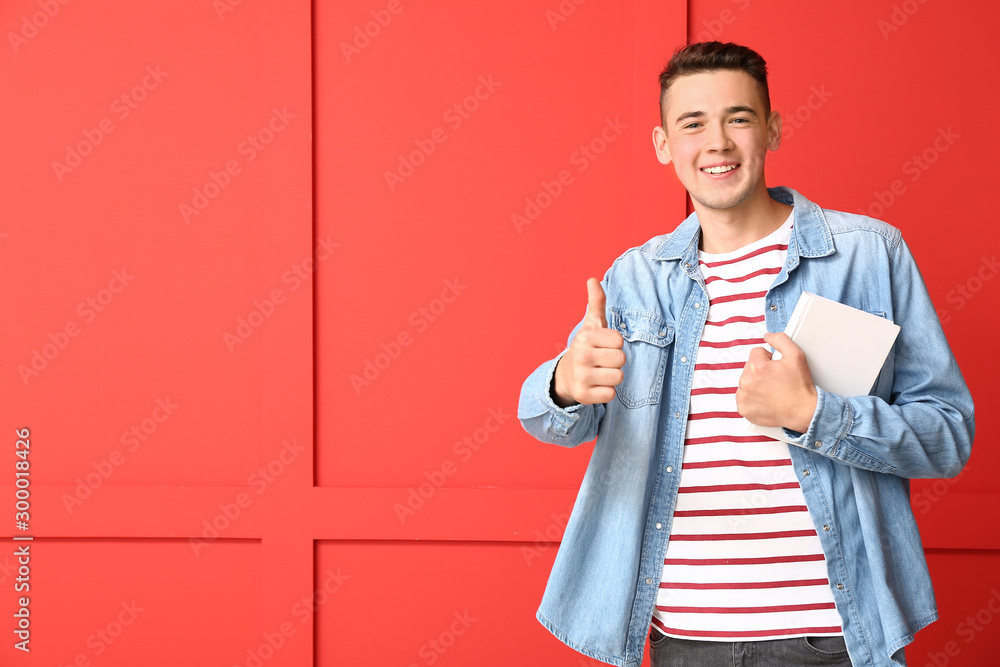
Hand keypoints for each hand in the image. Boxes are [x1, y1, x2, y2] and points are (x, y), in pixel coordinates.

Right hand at [552, 278, 625, 406]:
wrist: (565, 375)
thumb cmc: (586, 348)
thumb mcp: (591, 325)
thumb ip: (596, 302)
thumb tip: (592, 279)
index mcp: (586, 337)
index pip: (620, 342)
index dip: (615, 345)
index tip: (604, 346)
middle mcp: (581, 356)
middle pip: (621, 359)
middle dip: (615, 362)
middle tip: (603, 362)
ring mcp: (581, 376)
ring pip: (618, 377)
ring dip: (612, 377)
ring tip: (600, 373)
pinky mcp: (583, 395)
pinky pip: (610, 394)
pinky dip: (606, 392)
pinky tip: (596, 386)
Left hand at [735, 332, 817, 431]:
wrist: (803, 412)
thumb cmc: (800, 387)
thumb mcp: (796, 356)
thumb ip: (781, 340)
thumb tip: (767, 336)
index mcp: (756, 366)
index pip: (756, 353)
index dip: (769, 359)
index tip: (777, 369)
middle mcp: (746, 381)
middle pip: (750, 367)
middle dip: (761, 371)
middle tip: (776, 380)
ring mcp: (743, 397)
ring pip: (746, 382)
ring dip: (756, 384)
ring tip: (772, 390)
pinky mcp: (743, 409)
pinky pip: (743, 397)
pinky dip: (752, 398)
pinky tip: (765, 400)